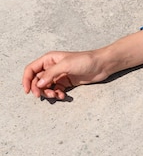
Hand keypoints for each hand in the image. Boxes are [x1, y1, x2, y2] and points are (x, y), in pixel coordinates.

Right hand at [22, 30, 142, 100]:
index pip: (31, 69)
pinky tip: (63, 96)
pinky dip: (57, 94)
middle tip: (45, 95)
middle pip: (37, 80)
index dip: (26, 80)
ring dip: (49, 93)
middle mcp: (52, 67)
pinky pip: (56, 90)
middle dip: (39, 89)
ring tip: (57, 95)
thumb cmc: (85, 60)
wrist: (102, 65)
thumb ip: (51, 74)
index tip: (28, 91)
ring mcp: (59, 75)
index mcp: (49, 59)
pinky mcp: (67, 82)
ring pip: (46, 87)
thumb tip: (38, 84)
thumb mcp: (66, 65)